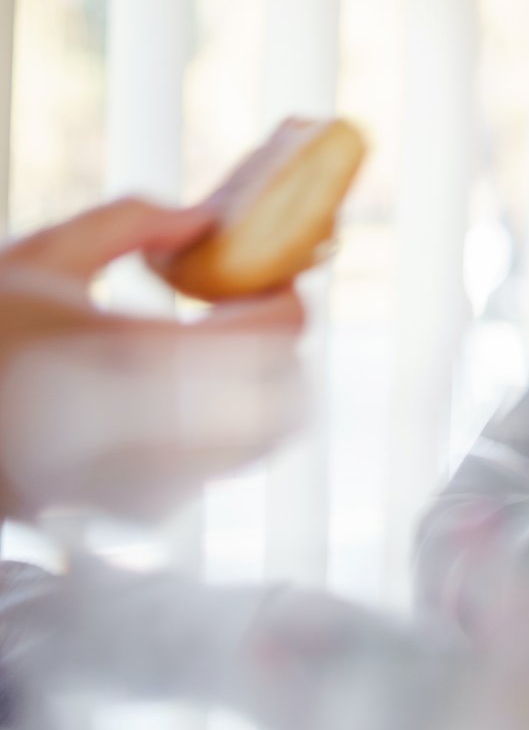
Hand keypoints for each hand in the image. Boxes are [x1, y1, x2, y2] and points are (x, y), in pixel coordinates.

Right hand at [0, 197, 306, 519]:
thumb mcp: (38, 260)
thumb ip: (127, 223)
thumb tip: (201, 218)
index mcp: (133, 354)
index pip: (275, 336)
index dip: (286, 301)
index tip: (267, 277)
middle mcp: (155, 429)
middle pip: (288, 396)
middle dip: (281, 352)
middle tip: (246, 317)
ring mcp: (150, 481)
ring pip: (260, 440)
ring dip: (256, 394)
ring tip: (209, 358)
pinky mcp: (139, 511)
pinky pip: (215, 469)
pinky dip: (215, 431)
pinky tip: (167, 401)